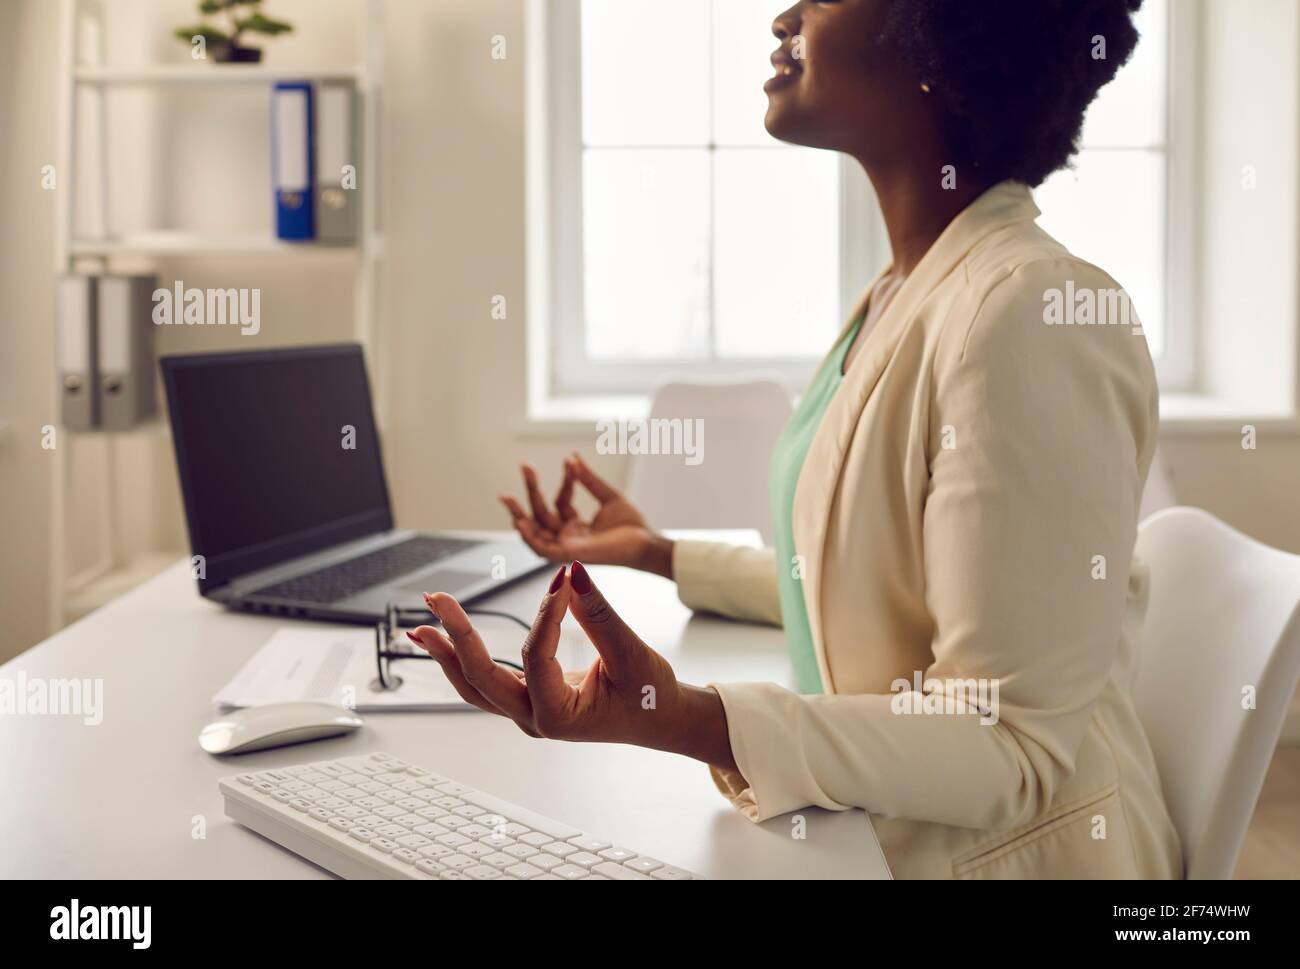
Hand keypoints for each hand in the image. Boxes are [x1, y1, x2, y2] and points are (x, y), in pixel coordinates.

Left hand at [408, 562, 737, 771]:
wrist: (660, 720)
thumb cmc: (650, 695)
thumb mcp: (630, 652)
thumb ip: (598, 613)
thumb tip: (573, 574)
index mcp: (560, 717)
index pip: (535, 658)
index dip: (545, 615)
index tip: (561, 580)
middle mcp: (535, 719)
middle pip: (480, 679)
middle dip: (456, 637)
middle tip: (437, 600)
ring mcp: (527, 712)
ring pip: (474, 685)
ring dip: (446, 653)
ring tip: (421, 625)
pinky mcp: (528, 699)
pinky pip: (485, 681)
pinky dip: (462, 658)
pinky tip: (443, 638)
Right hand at [499, 455, 673, 577]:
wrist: (646, 542)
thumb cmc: (632, 526)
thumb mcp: (608, 496)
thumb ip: (589, 479)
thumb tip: (573, 458)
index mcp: (577, 525)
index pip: (561, 502)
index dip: (564, 482)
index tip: (570, 463)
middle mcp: (569, 536)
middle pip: (541, 515)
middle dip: (531, 491)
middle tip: (524, 466)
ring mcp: (568, 545)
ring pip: (535, 533)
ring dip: (519, 516)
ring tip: (506, 497)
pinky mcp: (569, 554)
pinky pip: (543, 549)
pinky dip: (530, 537)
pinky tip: (520, 522)